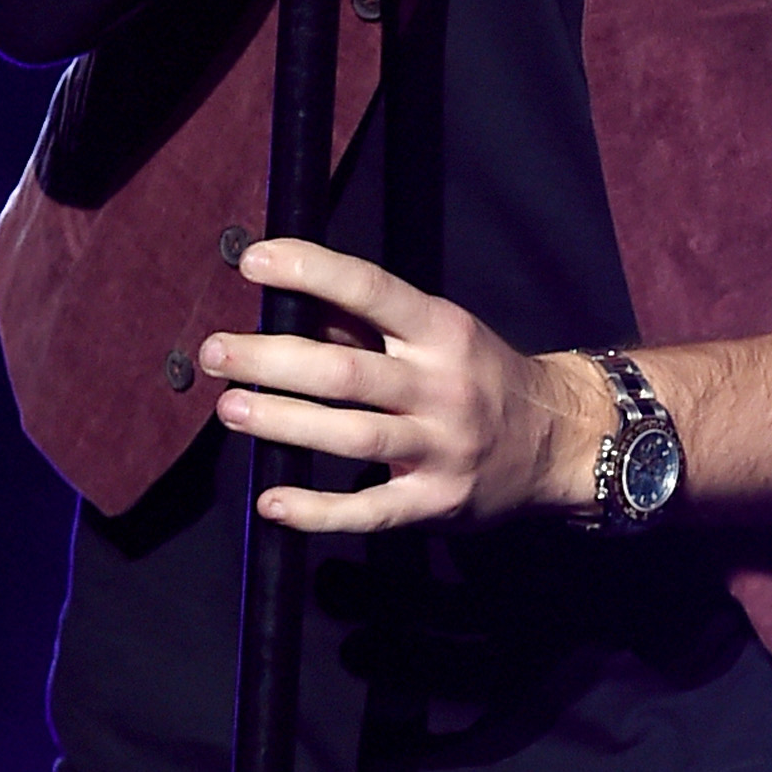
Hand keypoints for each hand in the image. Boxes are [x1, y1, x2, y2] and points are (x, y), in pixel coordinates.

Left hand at [198, 239, 607, 533]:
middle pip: (346, 371)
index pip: (371, 289)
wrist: (557, 440)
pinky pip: (369, 510)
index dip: (311, 270)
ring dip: (283, 423)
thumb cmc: (480, 376)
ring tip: (230, 409)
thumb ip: (363, 324)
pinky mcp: (436, 503)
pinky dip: (316, 510)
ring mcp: (442, 448)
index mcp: (441, 330)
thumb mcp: (435, 336)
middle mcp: (442, 385)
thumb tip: (286, 299)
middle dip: (272, 360)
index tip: (253, 261)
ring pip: (352, 436)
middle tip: (214, 353)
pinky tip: (271, 501)